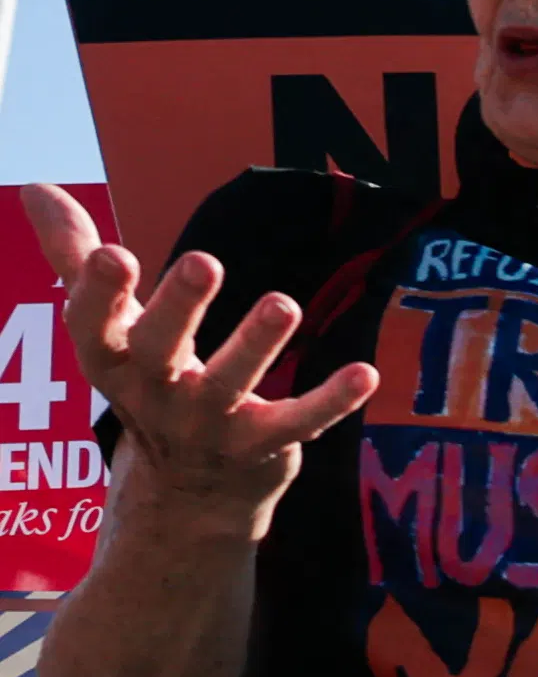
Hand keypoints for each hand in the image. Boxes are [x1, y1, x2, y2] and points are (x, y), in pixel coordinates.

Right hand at [25, 182, 375, 531]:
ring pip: (230, 383)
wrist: (189, 490)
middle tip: (203, 260)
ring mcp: (208, 424)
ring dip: (256, 343)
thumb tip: (34, 186)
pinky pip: (298, 422)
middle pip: (160, 348)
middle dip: (180, 307)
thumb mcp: (108, 325)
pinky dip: (330, 401)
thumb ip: (76, 257)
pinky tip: (365, 373)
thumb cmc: (148, 380)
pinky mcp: (262, 445)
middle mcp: (155, 394)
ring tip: (284, 303)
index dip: (99, 293)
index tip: (113, 254)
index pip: (92, 325)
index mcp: (112, 359)